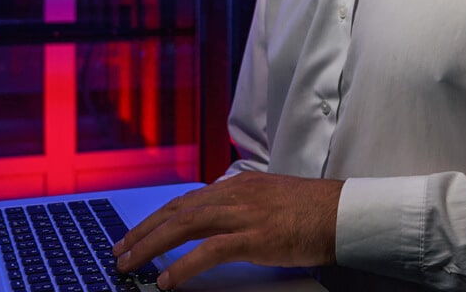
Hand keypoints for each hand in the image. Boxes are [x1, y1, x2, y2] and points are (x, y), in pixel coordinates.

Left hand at [112, 171, 343, 288]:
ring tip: (131, 265)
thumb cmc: (315, 211)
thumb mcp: (272, 200)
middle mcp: (235, 194)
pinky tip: (166, 281)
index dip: (157, 217)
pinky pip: (209, 251)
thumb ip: (245, 207)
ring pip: (184, 225)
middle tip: (119, 251)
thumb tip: (221, 225)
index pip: (186, 200)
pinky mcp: (255, 237)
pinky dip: (182, 266)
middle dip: (143, 231)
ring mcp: (244, 214)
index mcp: (239, 184)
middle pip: (176, 210)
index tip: (136, 233)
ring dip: (151, 246)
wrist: (345, 213)